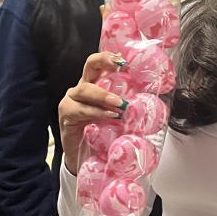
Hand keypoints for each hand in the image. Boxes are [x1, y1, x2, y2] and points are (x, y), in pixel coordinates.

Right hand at [58, 51, 130, 172]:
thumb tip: (150, 104)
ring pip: (85, 89)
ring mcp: (72, 100)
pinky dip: (96, 112)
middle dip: (105, 62)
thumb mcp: (118, 118)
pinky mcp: (66, 115)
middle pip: (90, 65)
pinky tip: (109, 115)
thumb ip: (128, 108)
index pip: (100, 63)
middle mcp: (83, 88)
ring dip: (104, 95)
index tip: (124, 60)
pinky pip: (80, 110)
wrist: (85, 158)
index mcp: (96, 84)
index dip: (110, 57)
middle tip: (121, 68)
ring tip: (120, 104)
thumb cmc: (102, 135)